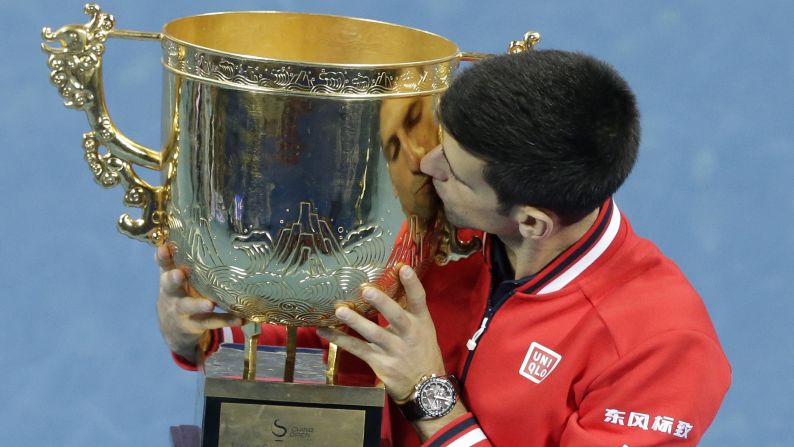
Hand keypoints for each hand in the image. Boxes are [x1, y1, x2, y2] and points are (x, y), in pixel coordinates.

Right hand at [155, 244, 241, 362]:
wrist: (174, 329)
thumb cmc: (180, 292)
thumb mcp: (177, 276)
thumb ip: (182, 257)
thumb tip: (196, 226)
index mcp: (169, 278)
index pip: (163, 264)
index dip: (162, 257)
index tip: (164, 248)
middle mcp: (172, 294)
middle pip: (170, 286)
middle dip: (173, 279)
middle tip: (179, 274)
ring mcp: (182, 311)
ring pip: (189, 307)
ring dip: (199, 305)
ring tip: (210, 304)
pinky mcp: (195, 325)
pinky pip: (211, 322)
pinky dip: (226, 320)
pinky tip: (241, 319)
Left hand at [317, 265, 444, 401]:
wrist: (425, 388)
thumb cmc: (422, 352)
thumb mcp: (424, 330)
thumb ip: (407, 312)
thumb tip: (385, 286)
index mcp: (421, 322)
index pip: (419, 300)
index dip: (412, 284)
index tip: (403, 268)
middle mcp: (409, 334)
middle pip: (396, 316)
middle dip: (382, 303)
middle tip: (366, 290)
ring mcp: (394, 350)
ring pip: (373, 334)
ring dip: (355, 322)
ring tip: (340, 310)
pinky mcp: (379, 362)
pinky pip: (357, 349)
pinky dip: (340, 340)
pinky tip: (324, 330)